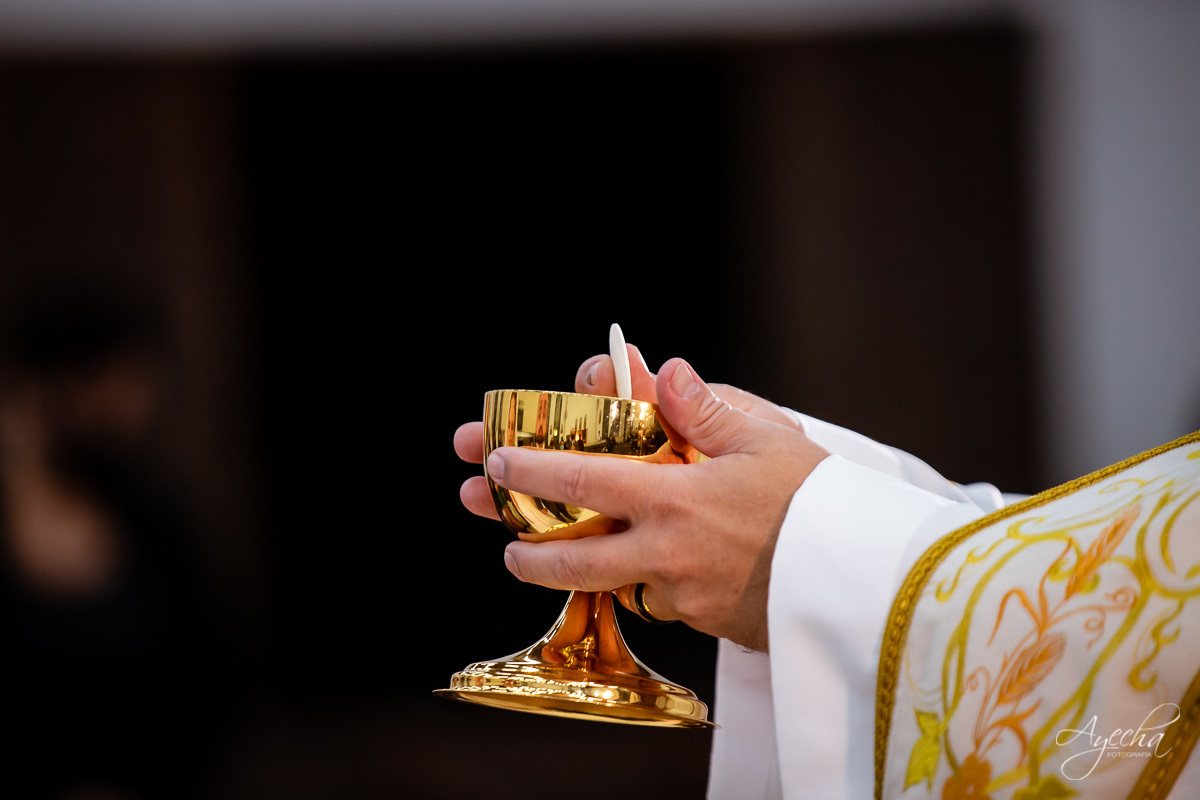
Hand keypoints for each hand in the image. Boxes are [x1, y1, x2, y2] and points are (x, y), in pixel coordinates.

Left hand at [456, 351, 828, 651]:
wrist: (869, 579)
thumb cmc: (823, 500)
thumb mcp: (768, 438)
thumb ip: (706, 409)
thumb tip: (663, 370)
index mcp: (674, 498)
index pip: (582, 481)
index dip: (530, 472)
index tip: (495, 464)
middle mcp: (667, 553)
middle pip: (575, 561)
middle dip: (531, 555)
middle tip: (507, 548)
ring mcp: (684, 596)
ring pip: (616, 586)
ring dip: (582, 577)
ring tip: (560, 565)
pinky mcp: (707, 623)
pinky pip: (662, 603)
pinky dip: (647, 586)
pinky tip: (653, 570)